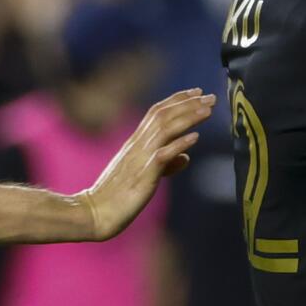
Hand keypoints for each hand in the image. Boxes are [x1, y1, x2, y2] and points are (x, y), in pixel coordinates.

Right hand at [77, 88, 214, 240]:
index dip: (178, 100)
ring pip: (165, 128)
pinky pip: (162, 155)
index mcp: (135, 143)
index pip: (157, 113)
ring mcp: (140, 158)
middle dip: (188, 103)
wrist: (95, 213)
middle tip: (210, 96)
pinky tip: (195, 137)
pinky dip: (179, 144)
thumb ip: (166, 163)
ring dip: (188, 117)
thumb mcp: (145, 174)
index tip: (197, 92)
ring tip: (208, 109)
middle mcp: (137, 145)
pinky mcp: (143, 174)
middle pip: (164, 115)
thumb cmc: (118, 195)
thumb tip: (185, 157)